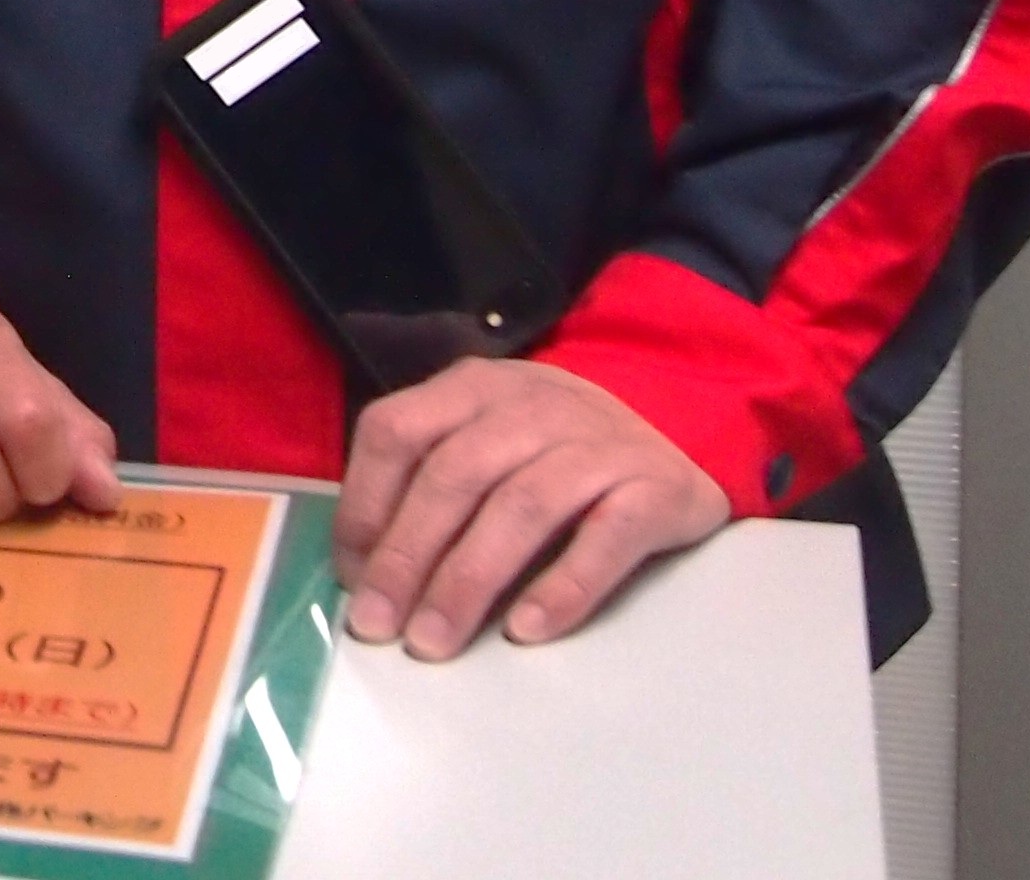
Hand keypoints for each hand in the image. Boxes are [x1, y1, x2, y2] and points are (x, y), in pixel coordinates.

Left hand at [333, 357, 725, 658]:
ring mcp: (600, 442)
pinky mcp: (658, 488)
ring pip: (522, 505)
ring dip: (470, 579)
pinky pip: (606, 536)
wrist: (675, 450)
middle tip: (380, 626)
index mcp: (474, 388)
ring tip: (435, 640)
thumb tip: (366, 574)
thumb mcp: (486, 445)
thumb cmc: (556, 459)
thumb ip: (428, 486)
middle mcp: (534, 402)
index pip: (396, 431)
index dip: (365, 505)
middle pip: (456, 474)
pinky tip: (526, 629)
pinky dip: (563, 585)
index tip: (354, 579)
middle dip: (408, 556)